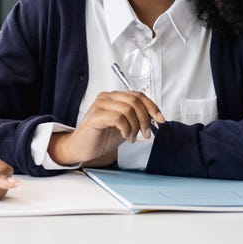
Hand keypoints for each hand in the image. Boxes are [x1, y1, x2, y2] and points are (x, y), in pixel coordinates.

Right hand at [50, 90, 164, 165]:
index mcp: (114, 97)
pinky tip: (125, 136)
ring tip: (131, 137)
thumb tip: (155, 118)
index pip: (138, 95)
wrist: (82, 148)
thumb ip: (136, 118)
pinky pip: (118, 118)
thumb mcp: (125, 126)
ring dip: (135, 127)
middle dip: (145, 119)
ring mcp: (100, 106)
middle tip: (145, 133)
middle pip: (135, 100)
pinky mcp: (95, 117)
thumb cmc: (101, 137)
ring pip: (128, 109)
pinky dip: (126, 129)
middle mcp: (106, 98)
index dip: (152, 107)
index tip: (160, 120)